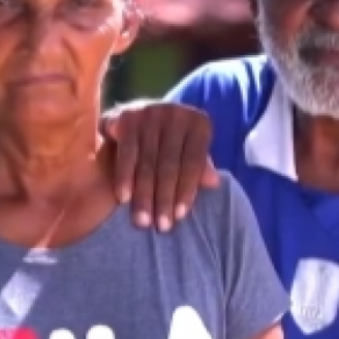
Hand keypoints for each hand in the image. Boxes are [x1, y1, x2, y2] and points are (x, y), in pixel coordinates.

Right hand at [101, 101, 219, 230]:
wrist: (135, 117)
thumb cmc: (169, 144)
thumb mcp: (188, 153)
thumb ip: (199, 168)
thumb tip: (214, 182)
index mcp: (198, 123)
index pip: (195, 161)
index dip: (187, 190)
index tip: (179, 217)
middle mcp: (176, 113)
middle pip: (170, 164)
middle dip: (165, 198)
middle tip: (161, 226)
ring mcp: (151, 112)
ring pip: (148, 162)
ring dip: (144, 194)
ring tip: (143, 221)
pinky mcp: (127, 116)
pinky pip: (127, 153)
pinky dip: (125, 177)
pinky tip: (124, 198)